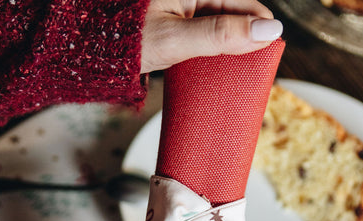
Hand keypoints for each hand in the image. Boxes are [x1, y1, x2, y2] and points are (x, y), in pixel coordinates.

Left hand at [140, 0, 283, 72]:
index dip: (261, 26)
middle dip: (246, 38)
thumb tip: (269, 31)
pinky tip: (217, 69)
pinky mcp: (176, 25)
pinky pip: (205, 36)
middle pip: (234, 14)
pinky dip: (213, 52)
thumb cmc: (127, 40)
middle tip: (256, 68)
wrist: (91, 51)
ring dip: (230, 48)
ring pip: (221, 26)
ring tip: (239, 72)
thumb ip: (222, 35)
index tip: (272, 51)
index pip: (244, 3)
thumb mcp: (178, 39)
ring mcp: (183, 9)